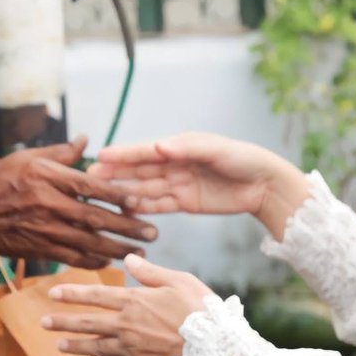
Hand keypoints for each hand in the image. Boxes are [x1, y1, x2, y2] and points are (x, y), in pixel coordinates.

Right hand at [0, 138, 156, 268]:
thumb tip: (86, 140)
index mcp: (47, 177)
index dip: (118, 194)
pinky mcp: (39, 248)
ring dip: (116, 248)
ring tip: (138, 251)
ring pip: (89, 242)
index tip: (140, 200)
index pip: (91, 186)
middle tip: (152, 232)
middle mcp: (48, 203)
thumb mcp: (26, 158)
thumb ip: (60, 152)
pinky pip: (72, 257)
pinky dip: (93, 260)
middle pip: (96, 218)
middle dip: (128, 227)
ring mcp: (43, 228)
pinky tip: (109, 260)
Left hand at [45, 254, 211, 355]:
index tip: (53, 292)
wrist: (216, 354)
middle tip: (43, 321)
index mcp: (135, 301)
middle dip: (63, 321)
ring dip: (75, 344)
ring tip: (58, 344)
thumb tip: (129, 257)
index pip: (96, 295)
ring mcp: (132, 349)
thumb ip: (151, 271)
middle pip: (88, 322)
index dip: (73, 293)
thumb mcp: (180, 281)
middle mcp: (128, 326)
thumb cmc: (202, 312)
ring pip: (96, 346)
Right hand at [89, 132, 309, 238]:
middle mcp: (176, 164)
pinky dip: (143, 207)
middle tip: (91, 177)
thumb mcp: (217, 149)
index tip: (100, 155)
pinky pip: (160, 205)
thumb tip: (160, 146)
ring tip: (102, 196)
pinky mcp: (186, 203)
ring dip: (125, 191)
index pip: (145, 151)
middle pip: (140, 170)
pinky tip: (126, 209)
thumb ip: (187, 148)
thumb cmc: (243, 159)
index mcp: (180, 147)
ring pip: (146, 188)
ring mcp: (179, 184)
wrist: (264, 185)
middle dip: (116, 173)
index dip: (123, 154)